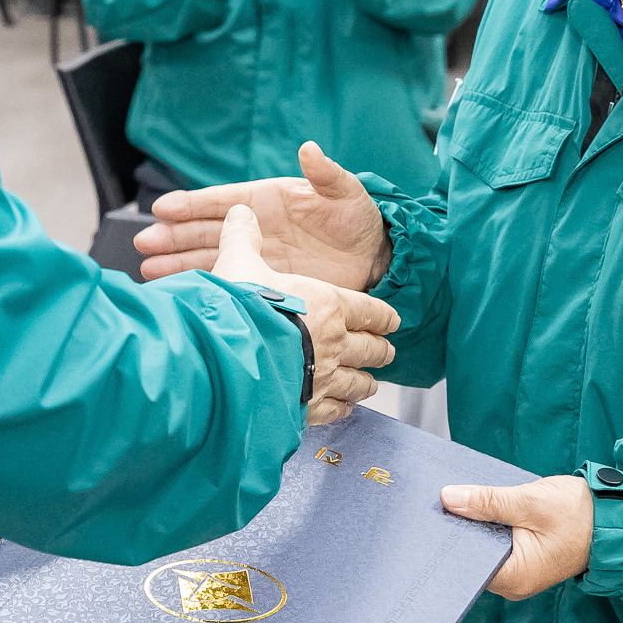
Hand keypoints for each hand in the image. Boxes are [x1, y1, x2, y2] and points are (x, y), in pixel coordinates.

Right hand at [137, 140, 389, 291]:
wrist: (375, 258)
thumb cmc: (358, 218)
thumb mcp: (344, 192)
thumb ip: (324, 173)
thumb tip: (309, 148)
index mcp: (266, 200)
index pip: (221, 201)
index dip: (190, 204)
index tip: (161, 209)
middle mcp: (256, 227)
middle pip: (205, 230)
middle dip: (173, 236)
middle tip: (144, 244)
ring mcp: (258, 256)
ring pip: (210, 258)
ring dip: (180, 263)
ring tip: (150, 271)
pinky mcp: (265, 281)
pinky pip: (229, 281)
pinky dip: (205, 285)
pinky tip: (182, 292)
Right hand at [211, 202, 397, 424]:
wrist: (229, 357)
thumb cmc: (241, 306)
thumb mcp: (240, 263)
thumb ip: (243, 239)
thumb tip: (240, 211)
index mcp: (328, 305)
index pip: (368, 310)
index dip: (382, 315)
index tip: (392, 320)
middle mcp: (334, 344)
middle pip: (369, 348)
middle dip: (380, 349)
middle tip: (387, 351)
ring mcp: (323, 379)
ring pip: (357, 383)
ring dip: (365, 382)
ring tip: (370, 384)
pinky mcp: (307, 409)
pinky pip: (334, 411)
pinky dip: (342, 410)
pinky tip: (343, 410)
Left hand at [443, 475, 594, 598]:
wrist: (613, 519)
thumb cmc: (579, 514)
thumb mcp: (530, 501)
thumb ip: (488, 501)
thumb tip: (449, 498)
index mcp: (515, 576)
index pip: (466, 562)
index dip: (449, 537)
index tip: (432, 514)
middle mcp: (514, 582)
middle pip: (472, 555)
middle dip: (459, 528)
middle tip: (439, 500)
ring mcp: (519, 572)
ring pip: (483, 547)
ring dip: (473, 524)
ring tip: (453, 499)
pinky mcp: (523, 557)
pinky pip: (496, 542)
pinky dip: (488, 525)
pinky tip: (477, 505)